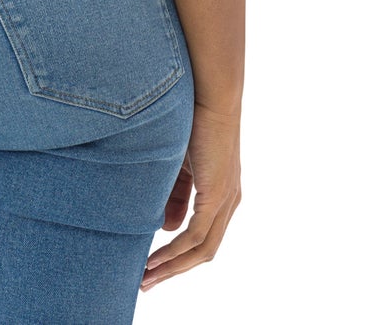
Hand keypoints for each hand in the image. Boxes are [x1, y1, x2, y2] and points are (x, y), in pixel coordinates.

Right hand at [141, 98, 241, 292]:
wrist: (209, 93)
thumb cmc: (193, 118)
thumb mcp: (179, 164)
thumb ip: (175, 194)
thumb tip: (165, 226)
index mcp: (222, 192)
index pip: (201, 235)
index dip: (177, 253)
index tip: (151, 264)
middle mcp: (228, 201)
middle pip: (203, 251)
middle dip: (173, 269)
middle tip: (146, 282)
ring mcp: (225, 200)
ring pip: (201, 249)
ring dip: (172, 266)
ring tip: (146, 277)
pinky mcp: (217, 195)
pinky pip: (196, 235)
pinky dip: (175, 251)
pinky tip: (156, 260)